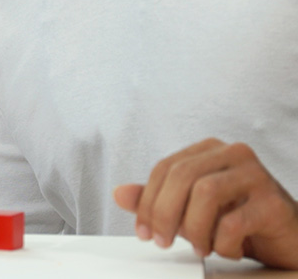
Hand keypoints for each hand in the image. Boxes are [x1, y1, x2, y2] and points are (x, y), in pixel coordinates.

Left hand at [113, 138, 297, 268]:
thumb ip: (156, 200)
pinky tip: (226, 249)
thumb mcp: (190, 210)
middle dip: (164, 214)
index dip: (147, 201)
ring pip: (206, 193)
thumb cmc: (238, 221)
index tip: (144, 232)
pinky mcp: (274, 203)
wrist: (288, 241)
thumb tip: (119, 193)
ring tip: (201, 247)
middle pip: (182, 176)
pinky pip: (233, 222)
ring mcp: (257, 175)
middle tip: (162, 242)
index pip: (166, 168)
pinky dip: (222, 243)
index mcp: (210, 150)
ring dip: (194, 229)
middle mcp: (234, 154)